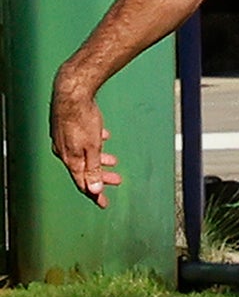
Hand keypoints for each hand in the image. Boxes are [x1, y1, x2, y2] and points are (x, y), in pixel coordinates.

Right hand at [49, 72, 119, 207]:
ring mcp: (64, 139)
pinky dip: (94, 142)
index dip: (94, 194)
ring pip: (84, 154)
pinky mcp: (67, 127)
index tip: (104, 203)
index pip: (83, 183)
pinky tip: (104, 137)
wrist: (72, 92)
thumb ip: (93, 169)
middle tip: (117, 180)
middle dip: (101, 177)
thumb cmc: (82, 119)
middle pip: (84, 169)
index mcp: (69, 159)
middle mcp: (63, 151)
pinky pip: (82, 139)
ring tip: (113, 161)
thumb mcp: (92, 148)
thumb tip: (94, 190)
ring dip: (99, 160)